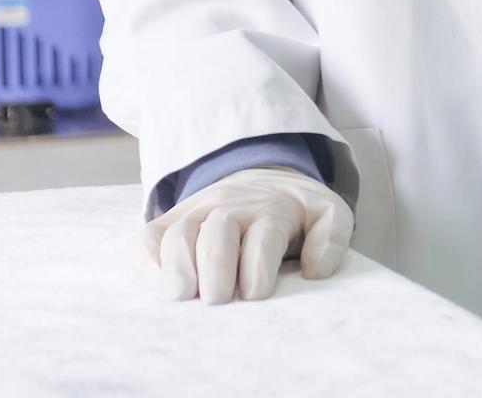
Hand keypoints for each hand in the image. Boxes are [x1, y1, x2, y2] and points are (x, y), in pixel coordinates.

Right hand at [143, 166, 350, 304]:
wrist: (265, 180)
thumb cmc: (295, 212)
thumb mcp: (327, 213)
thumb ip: (332, 236)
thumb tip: (317, 270)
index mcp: (273, 210)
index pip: (263, 236)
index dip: (257, 268)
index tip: (255, 294)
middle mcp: (231, 208)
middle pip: (217, 233)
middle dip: (216, 268)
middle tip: (217, 300)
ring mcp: (197, 213)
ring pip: (179, 232)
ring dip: (178, 265)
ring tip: (183, 296)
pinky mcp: (170, 222)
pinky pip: (149, 237)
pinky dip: (149, 261)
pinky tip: (162, 285)